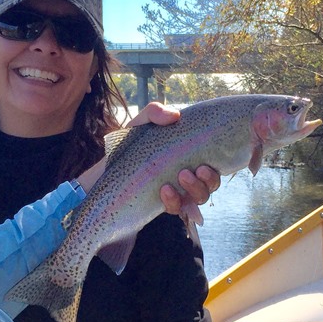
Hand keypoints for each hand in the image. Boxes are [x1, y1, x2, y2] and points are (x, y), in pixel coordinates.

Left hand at [76, 103, 221, 211]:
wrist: (105, 172)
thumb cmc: (128, 147)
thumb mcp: (139, 125)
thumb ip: (154, 113)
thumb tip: (175, 115)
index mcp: (187, 155)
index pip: (213, 161)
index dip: (217, 166)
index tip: (206, 163)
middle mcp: (187, 174)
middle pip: (211, 183)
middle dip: (208, 180)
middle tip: (192, 171)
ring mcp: (177, 192)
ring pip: (200, 197)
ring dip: (195, 190)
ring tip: (178, 178)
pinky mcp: (164, 206)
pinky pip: (179, 209)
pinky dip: (175, 202)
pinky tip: (164, 192)